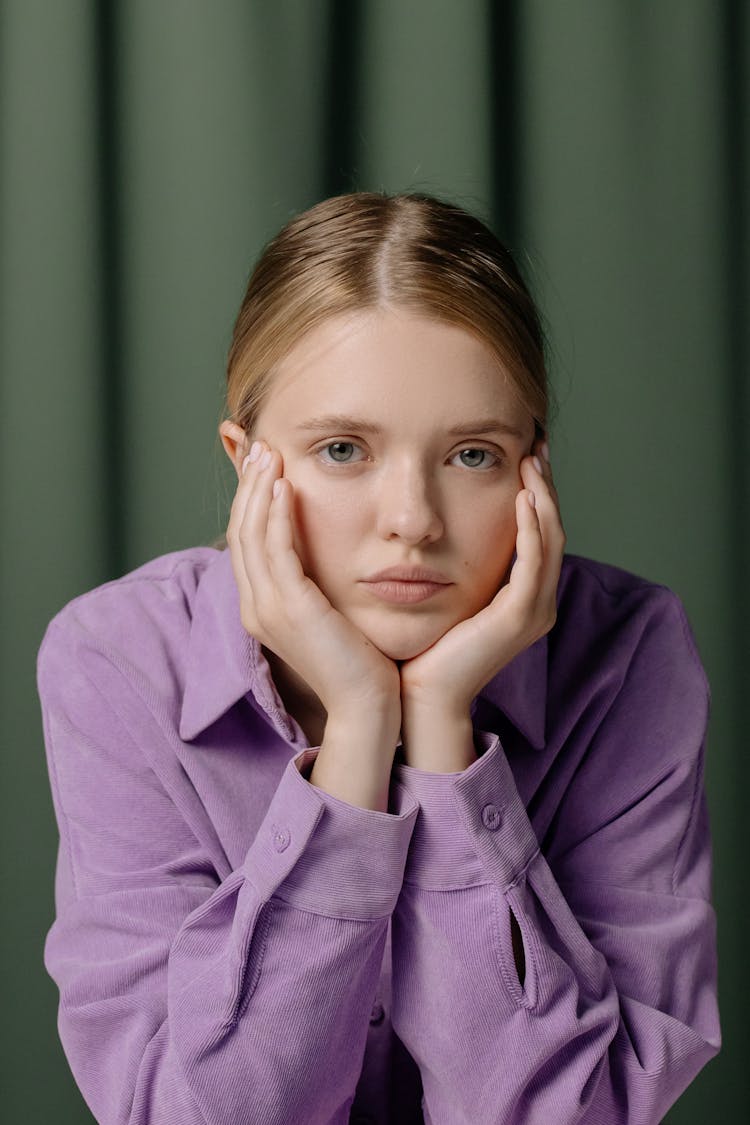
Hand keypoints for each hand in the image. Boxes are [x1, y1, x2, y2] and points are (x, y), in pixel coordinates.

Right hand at [226, 440, 400, 724]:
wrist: (368, 707)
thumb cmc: (360, 661)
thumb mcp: (330, 614)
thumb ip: (317, 582)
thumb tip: (324, 553)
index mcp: (261, 608)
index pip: (246, 542)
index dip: (250, 500)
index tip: (262, 465)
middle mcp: (255, 607)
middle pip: (240, 531)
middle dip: (248, 485)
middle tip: (260, 446)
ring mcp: (268, 609)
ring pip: (251, 535)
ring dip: (258, 489)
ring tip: (269, 453)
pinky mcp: (291, 609)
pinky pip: (276, 551)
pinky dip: (276, 514)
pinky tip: (286, 485)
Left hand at [398, 439, 564, 721]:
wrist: (420, 692)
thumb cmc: (425, 643)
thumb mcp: (446, 590)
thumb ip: (455, 560)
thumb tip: (436, 522)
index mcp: (523, 595)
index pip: (539, 532)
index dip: (537, 492)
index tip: (525, 453)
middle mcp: (537, 602)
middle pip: (551, 530)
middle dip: (546, 485)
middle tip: (535, 444)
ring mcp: (533, 611)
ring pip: (549, 541)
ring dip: (543, 498)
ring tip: (531, 460)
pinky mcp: (518, 619)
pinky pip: (533, 564)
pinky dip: (530, 529)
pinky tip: (522, 498)